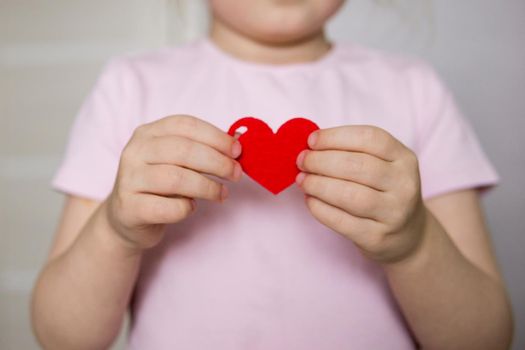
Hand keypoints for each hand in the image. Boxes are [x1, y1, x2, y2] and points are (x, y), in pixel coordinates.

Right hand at [104, 115, 241, 250]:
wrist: (127, 218)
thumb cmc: (160, 186)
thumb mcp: (179, 162)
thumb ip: (204, 149)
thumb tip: (239, 139)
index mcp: (148, 133)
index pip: (185, 125)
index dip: (216, 137)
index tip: (237, 151)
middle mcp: (135, 151)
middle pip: (183, 150)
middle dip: (217, 162)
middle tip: (236, 174)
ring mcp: (129, 179)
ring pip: (176, 178)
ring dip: (207, 187)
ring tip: (222, 194)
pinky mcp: (129, 208)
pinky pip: (168, 207)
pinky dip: (187, 208)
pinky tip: (191, 207)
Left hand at [295, 125, 426, 263]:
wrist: (406, 235)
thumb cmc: (382, 192)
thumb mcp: (381, 166)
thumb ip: (351, 153)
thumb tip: (309, 147)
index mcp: (404, 158)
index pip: (370, 138)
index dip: (336, 137)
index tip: (311, 140)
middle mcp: (403, 184)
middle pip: (357, 166)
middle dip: (321, 161)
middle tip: (302, 161)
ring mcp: (394, 213)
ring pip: (350, 195)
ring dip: (318, 185)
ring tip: (303, 180)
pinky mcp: (377, 238)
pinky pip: (342, 221)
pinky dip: (320, 209)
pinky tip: (310, 200)